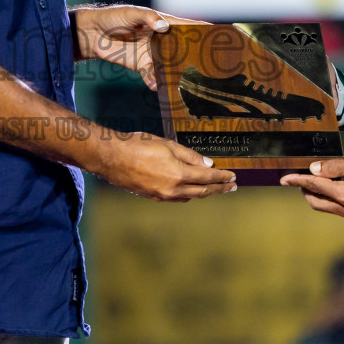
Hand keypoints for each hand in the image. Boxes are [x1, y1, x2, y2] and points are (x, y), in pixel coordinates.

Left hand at [70, 5, 204, 89]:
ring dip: (177, 71)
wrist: (92, 34)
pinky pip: (152, 75)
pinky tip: (155, 84)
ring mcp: (152, 54)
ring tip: (187, 78)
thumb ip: (148, 18)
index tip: (220, 32)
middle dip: (195, 55)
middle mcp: (161, 39)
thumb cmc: (113, 17)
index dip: (202, 28)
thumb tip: (163, 26)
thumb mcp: (131, 13)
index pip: (187, 25)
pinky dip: (154, 80)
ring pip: (170, 64)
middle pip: (183, 48)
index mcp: (162, 23)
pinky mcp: (140, 66)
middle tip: (209, 62)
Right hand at [94, 131, 237, 201]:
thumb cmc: (137, 145)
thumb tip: (207, 164)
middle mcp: (172, 189)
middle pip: (202, 191)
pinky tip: (191, 191)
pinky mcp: (153, 196)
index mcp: (178, 174)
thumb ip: (189, 156)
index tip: (233, 177)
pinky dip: (189, 195)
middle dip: (219, 188)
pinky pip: (177, 198)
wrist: (111, 158)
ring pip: (190, 196)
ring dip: (205, 193)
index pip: (207, 178)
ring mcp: (162, 195)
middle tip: (232, 187)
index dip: (222, 177)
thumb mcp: (167, 145)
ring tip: (215, 188)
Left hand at [281, 156, 343, 219]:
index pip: (314, 186)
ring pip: (324, 207)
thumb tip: (313, 170)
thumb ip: (332, 168)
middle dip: (304, 190)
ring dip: (315, 195)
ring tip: (311, 181)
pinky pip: (334, 209)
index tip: (284, 178)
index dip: (297, 180)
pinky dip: (326, 199)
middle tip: (299, 178)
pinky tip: (327, 188)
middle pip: (315, 202)